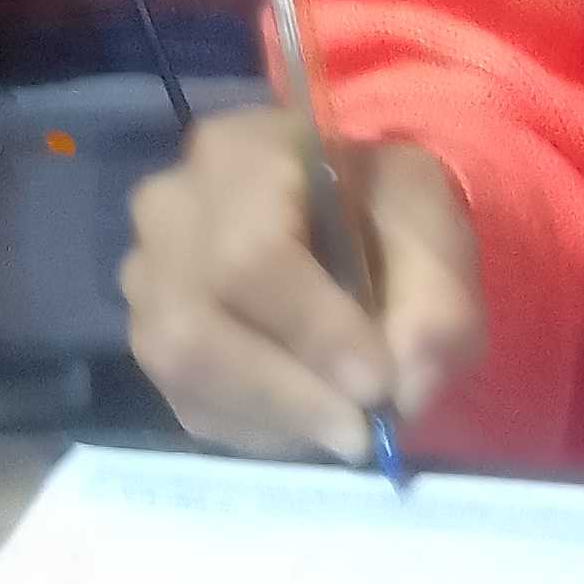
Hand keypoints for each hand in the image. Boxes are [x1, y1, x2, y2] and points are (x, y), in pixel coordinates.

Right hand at [124, 108, 483, 464]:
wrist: (352, 222)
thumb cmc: (389, 215)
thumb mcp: (437, 238)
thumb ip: (436, 307)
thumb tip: (404, 390)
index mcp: (239, 152)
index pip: (250, 253)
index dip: (312, 330)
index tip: (376, 382)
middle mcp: (169, 210)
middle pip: (193, 325)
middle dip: (286, 394)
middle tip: (362, 431)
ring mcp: (146, 278)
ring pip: (180, 372)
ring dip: (272, 418)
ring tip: (344, 429)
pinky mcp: (150, 339)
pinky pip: (188, 405)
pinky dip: (258, 430)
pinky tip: (312, 422)